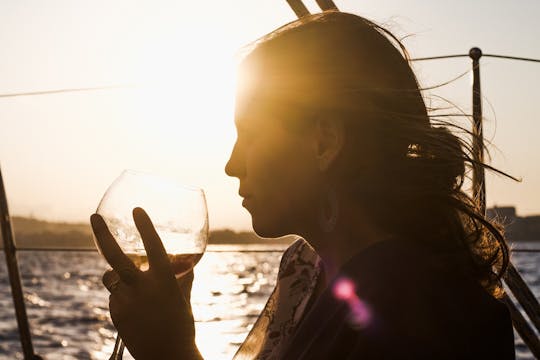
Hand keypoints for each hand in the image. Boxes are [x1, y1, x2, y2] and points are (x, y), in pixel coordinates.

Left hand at [91, 207, 202, 359]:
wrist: (168, 356)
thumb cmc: (181, 326)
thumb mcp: (183, 298)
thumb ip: (182, 278)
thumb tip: (185, 262)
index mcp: (165, 281)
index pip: (153, 247)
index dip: (145, 227)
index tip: (136, 210)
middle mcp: (143, 288)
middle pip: (116, 256)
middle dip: (103, 233)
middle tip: (93, 216)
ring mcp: (126, 302)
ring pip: (112, 278)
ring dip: (118, 277)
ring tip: (135, 292)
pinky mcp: (115, 314)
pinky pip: (113, 296)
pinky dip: (122, 297)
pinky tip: (136, 312)